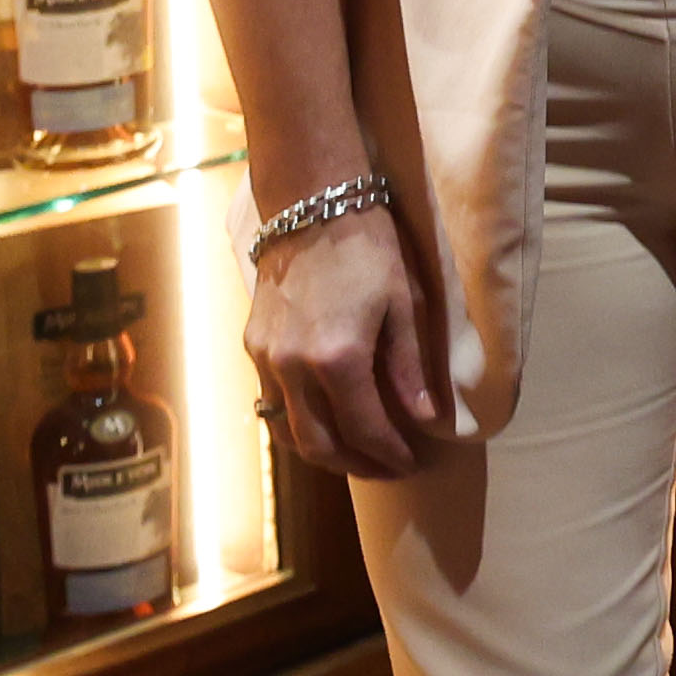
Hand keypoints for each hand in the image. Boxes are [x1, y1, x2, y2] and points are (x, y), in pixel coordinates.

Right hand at [245, 204, 446, 480]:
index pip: (364, 430)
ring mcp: (266, 359)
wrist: (312, 207)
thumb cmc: (369, 249)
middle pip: (318, 444)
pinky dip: (297, 424)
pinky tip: (324, 421)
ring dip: (322, 452)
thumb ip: (409, 368)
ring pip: (286, 430)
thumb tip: (423, 417)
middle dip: (356, 464)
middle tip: (387, 468)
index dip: (389, 453)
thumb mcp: (405, 305)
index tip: (412, 462)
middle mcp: (293, 368)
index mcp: (337, 359)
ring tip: (356, 455)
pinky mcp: (252, 346)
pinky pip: (271, 402)